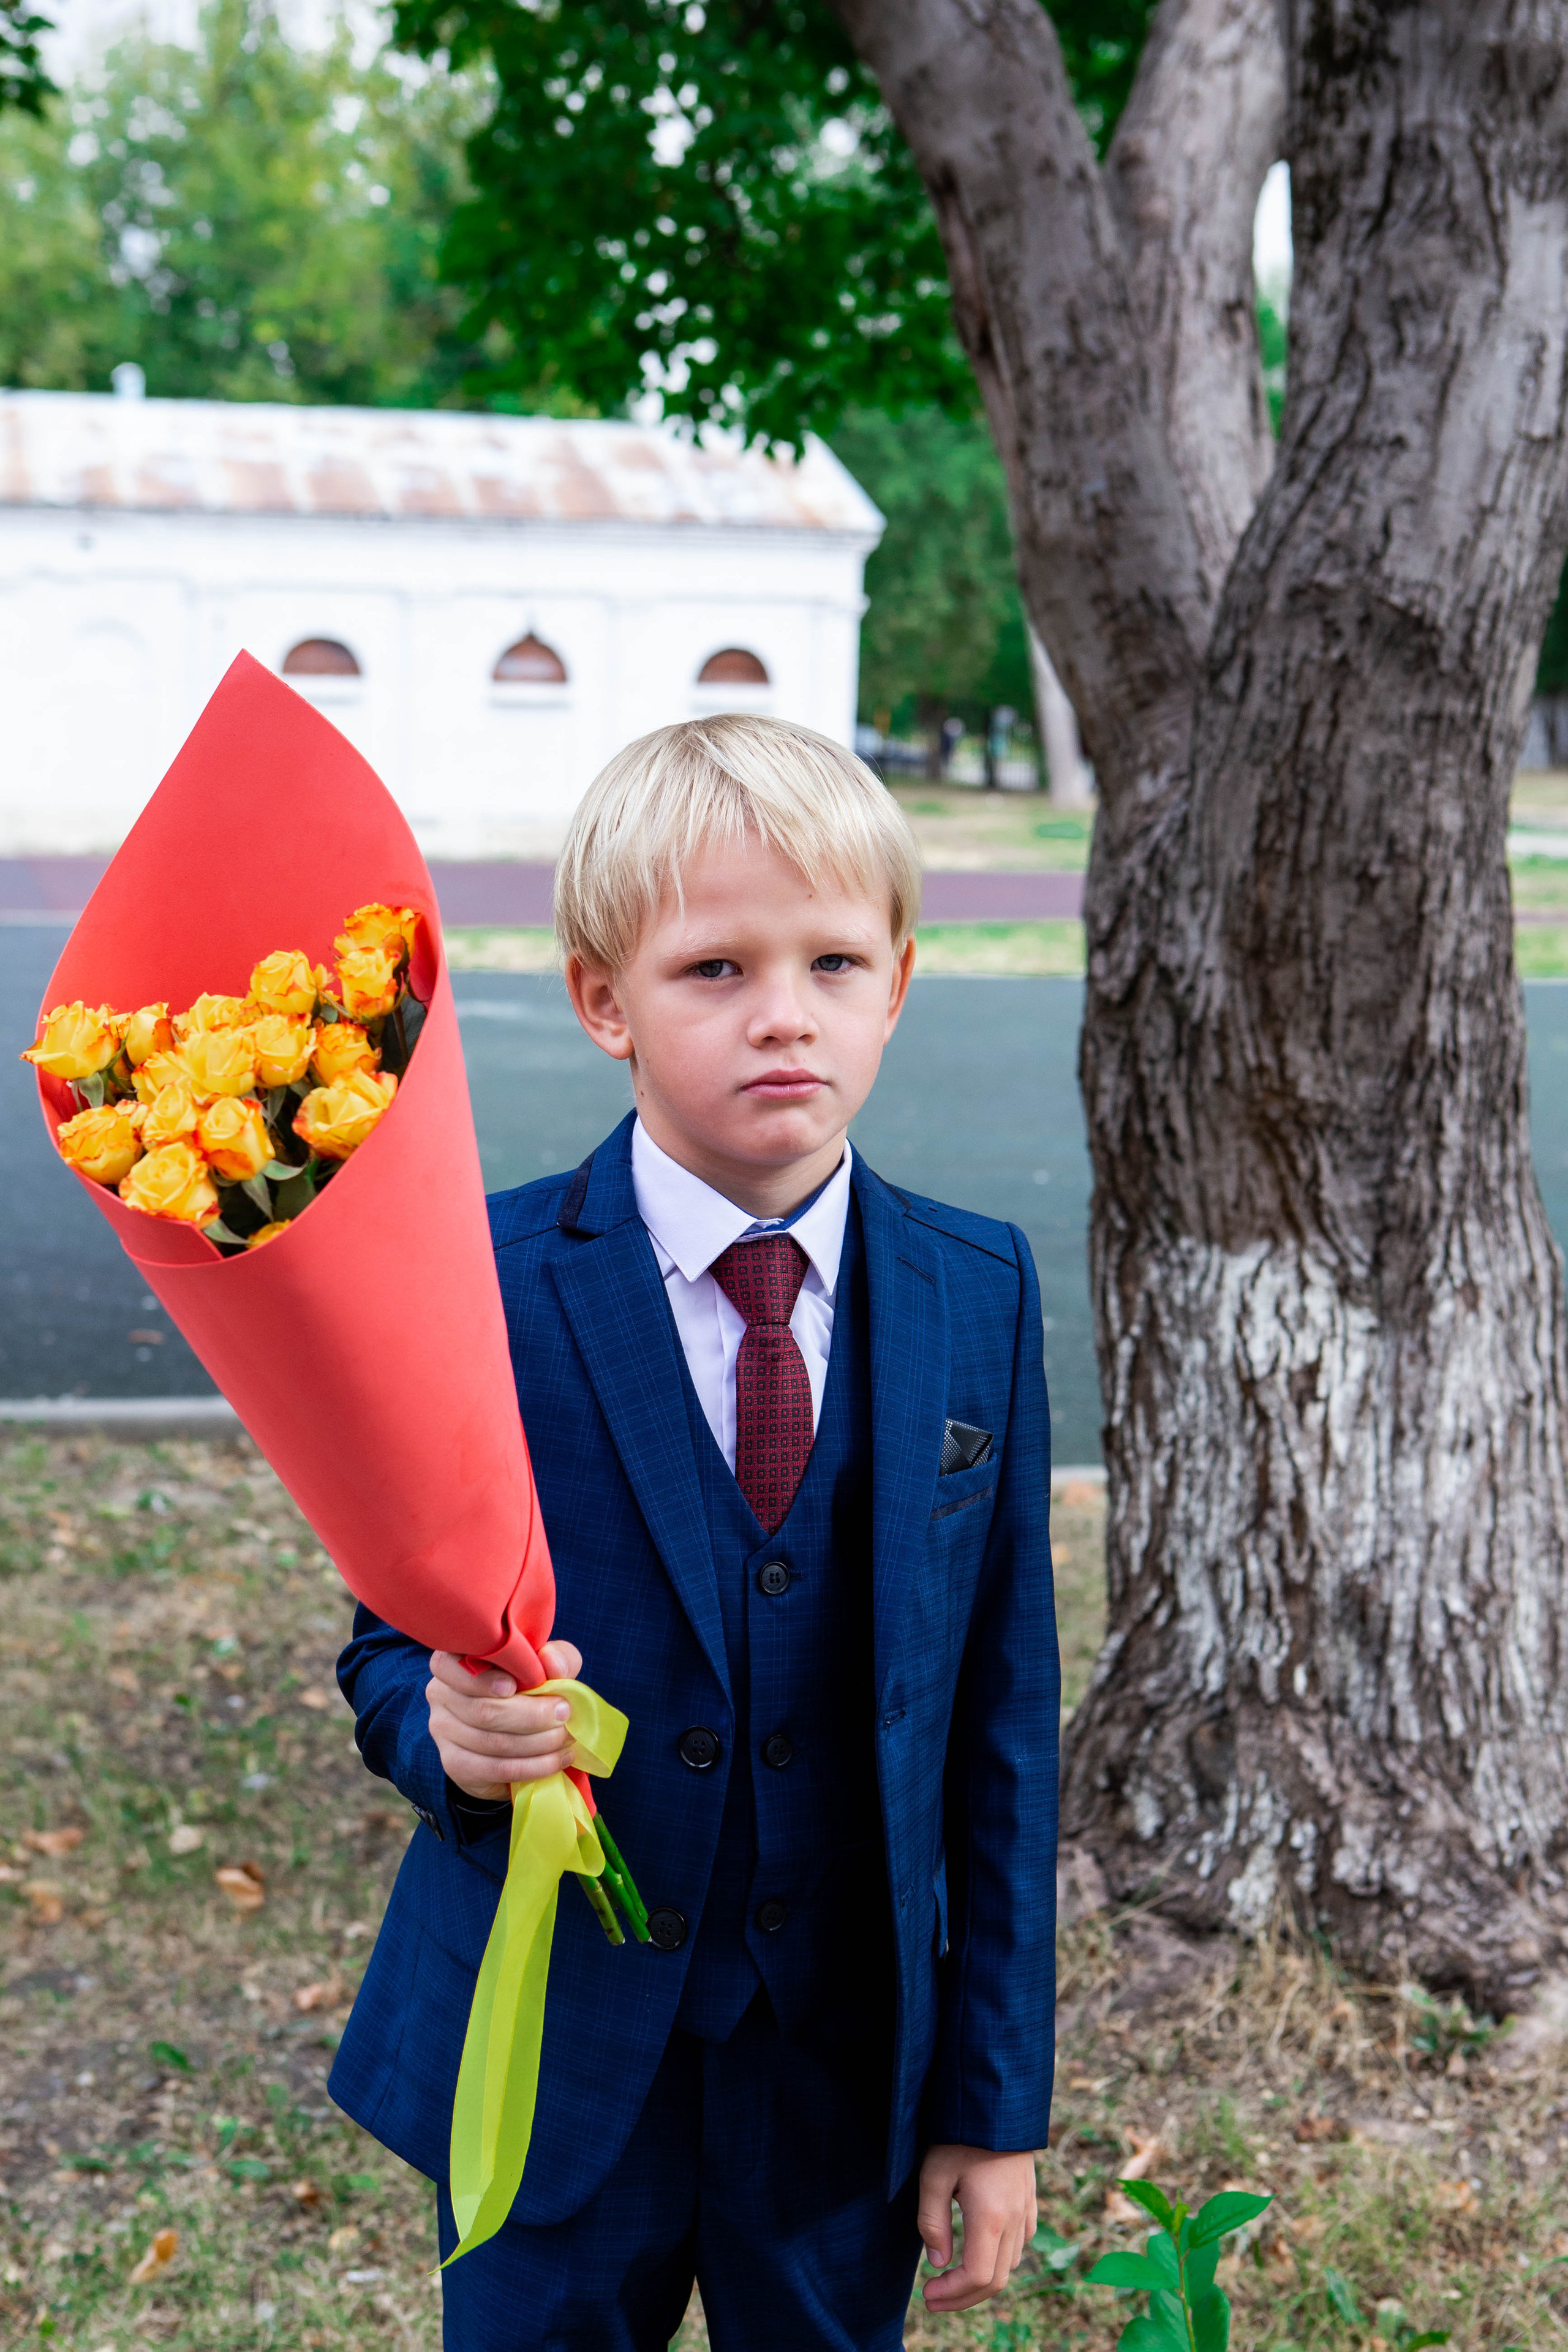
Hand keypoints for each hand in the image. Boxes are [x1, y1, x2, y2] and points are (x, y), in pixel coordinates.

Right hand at [426, 1638, 583, 1801]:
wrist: (513, 1731)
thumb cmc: (527, 1685)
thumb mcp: (545, 1665)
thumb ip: (555, 1657)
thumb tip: (552, 1663)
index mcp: (453, 1661)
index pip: (450, 1666)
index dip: (483, 1679)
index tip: (515, 1686)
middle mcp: (440, 1694)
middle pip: (483, 1711)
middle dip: (532, 1715)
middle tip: (564, 1714)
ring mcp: (443, 1732)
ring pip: (492, 1743)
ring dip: (538, 1743)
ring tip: (566, 1739)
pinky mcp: (454, 1764)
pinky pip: (496, 1769)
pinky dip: (533, 1766)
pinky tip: (557, 1760)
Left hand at [917, 2144, 1036, 2312]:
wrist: (997, 2100)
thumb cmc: (959, 2133)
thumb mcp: (934, 2173)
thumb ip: (932, 2222)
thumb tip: (938, 2263)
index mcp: (992, 2216)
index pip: (978, 2276)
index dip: (953, 2294)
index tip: (927, 2293)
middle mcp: (1016, 2219)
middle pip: (997, 2280)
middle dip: (963, 2297)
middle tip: (933, 2298)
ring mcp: (1027, 2209)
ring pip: (1011, 2264)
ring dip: (982, 2280)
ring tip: (951, 2278)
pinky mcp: (1030, 2199)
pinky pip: (1022, 2243)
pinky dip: (1001, 2260)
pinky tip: (980, 2251)